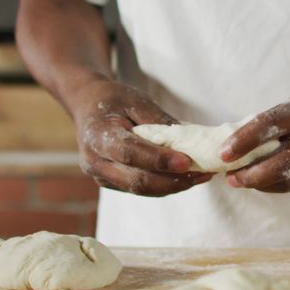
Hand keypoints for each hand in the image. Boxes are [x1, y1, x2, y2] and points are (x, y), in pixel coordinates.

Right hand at [70, 80, 212, 195]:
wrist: (87, 106)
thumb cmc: (113, 100)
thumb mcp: (136, 100)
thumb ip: (159, 122)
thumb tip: (190, 142)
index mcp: (97, 135)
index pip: (130, 153)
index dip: (159, 160)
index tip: (187, 161)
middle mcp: (95, 161)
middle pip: (136, 180)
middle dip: (172, 180)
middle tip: (202, 174)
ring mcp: (101, 176)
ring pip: (140, 189)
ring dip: (173, 186)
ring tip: (200, 177)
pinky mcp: (110, 183)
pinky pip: (139, 189)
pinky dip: (164, 186)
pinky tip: (186, 178)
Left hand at [219, 75, 289, 192]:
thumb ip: (284, 114)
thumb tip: (250, 134)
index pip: (272, 125)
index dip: (244, 140)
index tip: (224, 152)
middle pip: (281, 164)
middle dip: (251, 175)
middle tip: (230, 177)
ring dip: (263, 184)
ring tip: (244, 182)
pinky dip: (284, 183)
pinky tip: (269, 181)